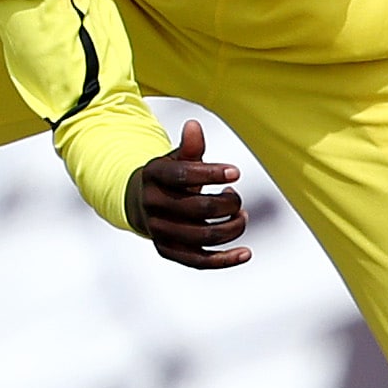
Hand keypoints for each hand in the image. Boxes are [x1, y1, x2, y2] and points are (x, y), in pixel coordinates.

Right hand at [125, 119, 252, 269]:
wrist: (142, 202)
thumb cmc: (169, 178)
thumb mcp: (176, 158)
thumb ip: (189, 147)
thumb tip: (194, 126)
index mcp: (153, 175)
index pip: (183, 176)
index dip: (211, 174)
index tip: (236, 172)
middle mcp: (152, 205)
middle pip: (198, 209)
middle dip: (228, 204)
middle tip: (236, 196)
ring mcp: (159, 231)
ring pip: (203, 237)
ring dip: (232, 228)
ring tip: (241, 216)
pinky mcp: (168, 251)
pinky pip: (199, 261)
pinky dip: (225, 260)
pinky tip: (246, 253)